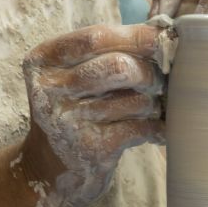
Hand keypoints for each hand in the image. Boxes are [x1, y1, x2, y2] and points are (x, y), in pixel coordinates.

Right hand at [19, 24, 165, 206]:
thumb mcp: (69, 77)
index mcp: (43, 61)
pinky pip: (140, 128)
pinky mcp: (91, 148)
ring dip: (152, 102)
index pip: (96, 37)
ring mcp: (69, 121)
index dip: (136, 35)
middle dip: (150, 71)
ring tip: (150, 108)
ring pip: (134, 98)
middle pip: (118, 66)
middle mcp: (49, 89)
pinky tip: (159, 129)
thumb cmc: (71, 113)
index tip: (164, 38)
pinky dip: (157, 127)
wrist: (48, 171)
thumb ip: (102, 53)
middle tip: (161, 80)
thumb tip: (161, 35)